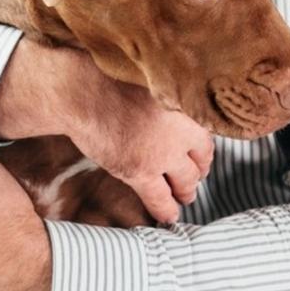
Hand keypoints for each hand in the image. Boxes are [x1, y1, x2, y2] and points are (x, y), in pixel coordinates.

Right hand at [0, 39, 213, 223]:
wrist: (83, 88)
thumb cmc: (109, 73)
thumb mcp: (150, 75)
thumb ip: (168, 91)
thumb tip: (173, 99)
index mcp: (187, 103)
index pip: (207, 131)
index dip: (203, 146)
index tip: (200, 151)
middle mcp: (182, 130)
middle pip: (202, 158)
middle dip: (199, 170)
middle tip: (197, 175)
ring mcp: (163, 153)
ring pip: (186, 181)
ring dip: (186, 190)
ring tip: (186, 195)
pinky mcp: (141, 170)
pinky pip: (160, 198)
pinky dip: (166, 209)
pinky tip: (169, 217)